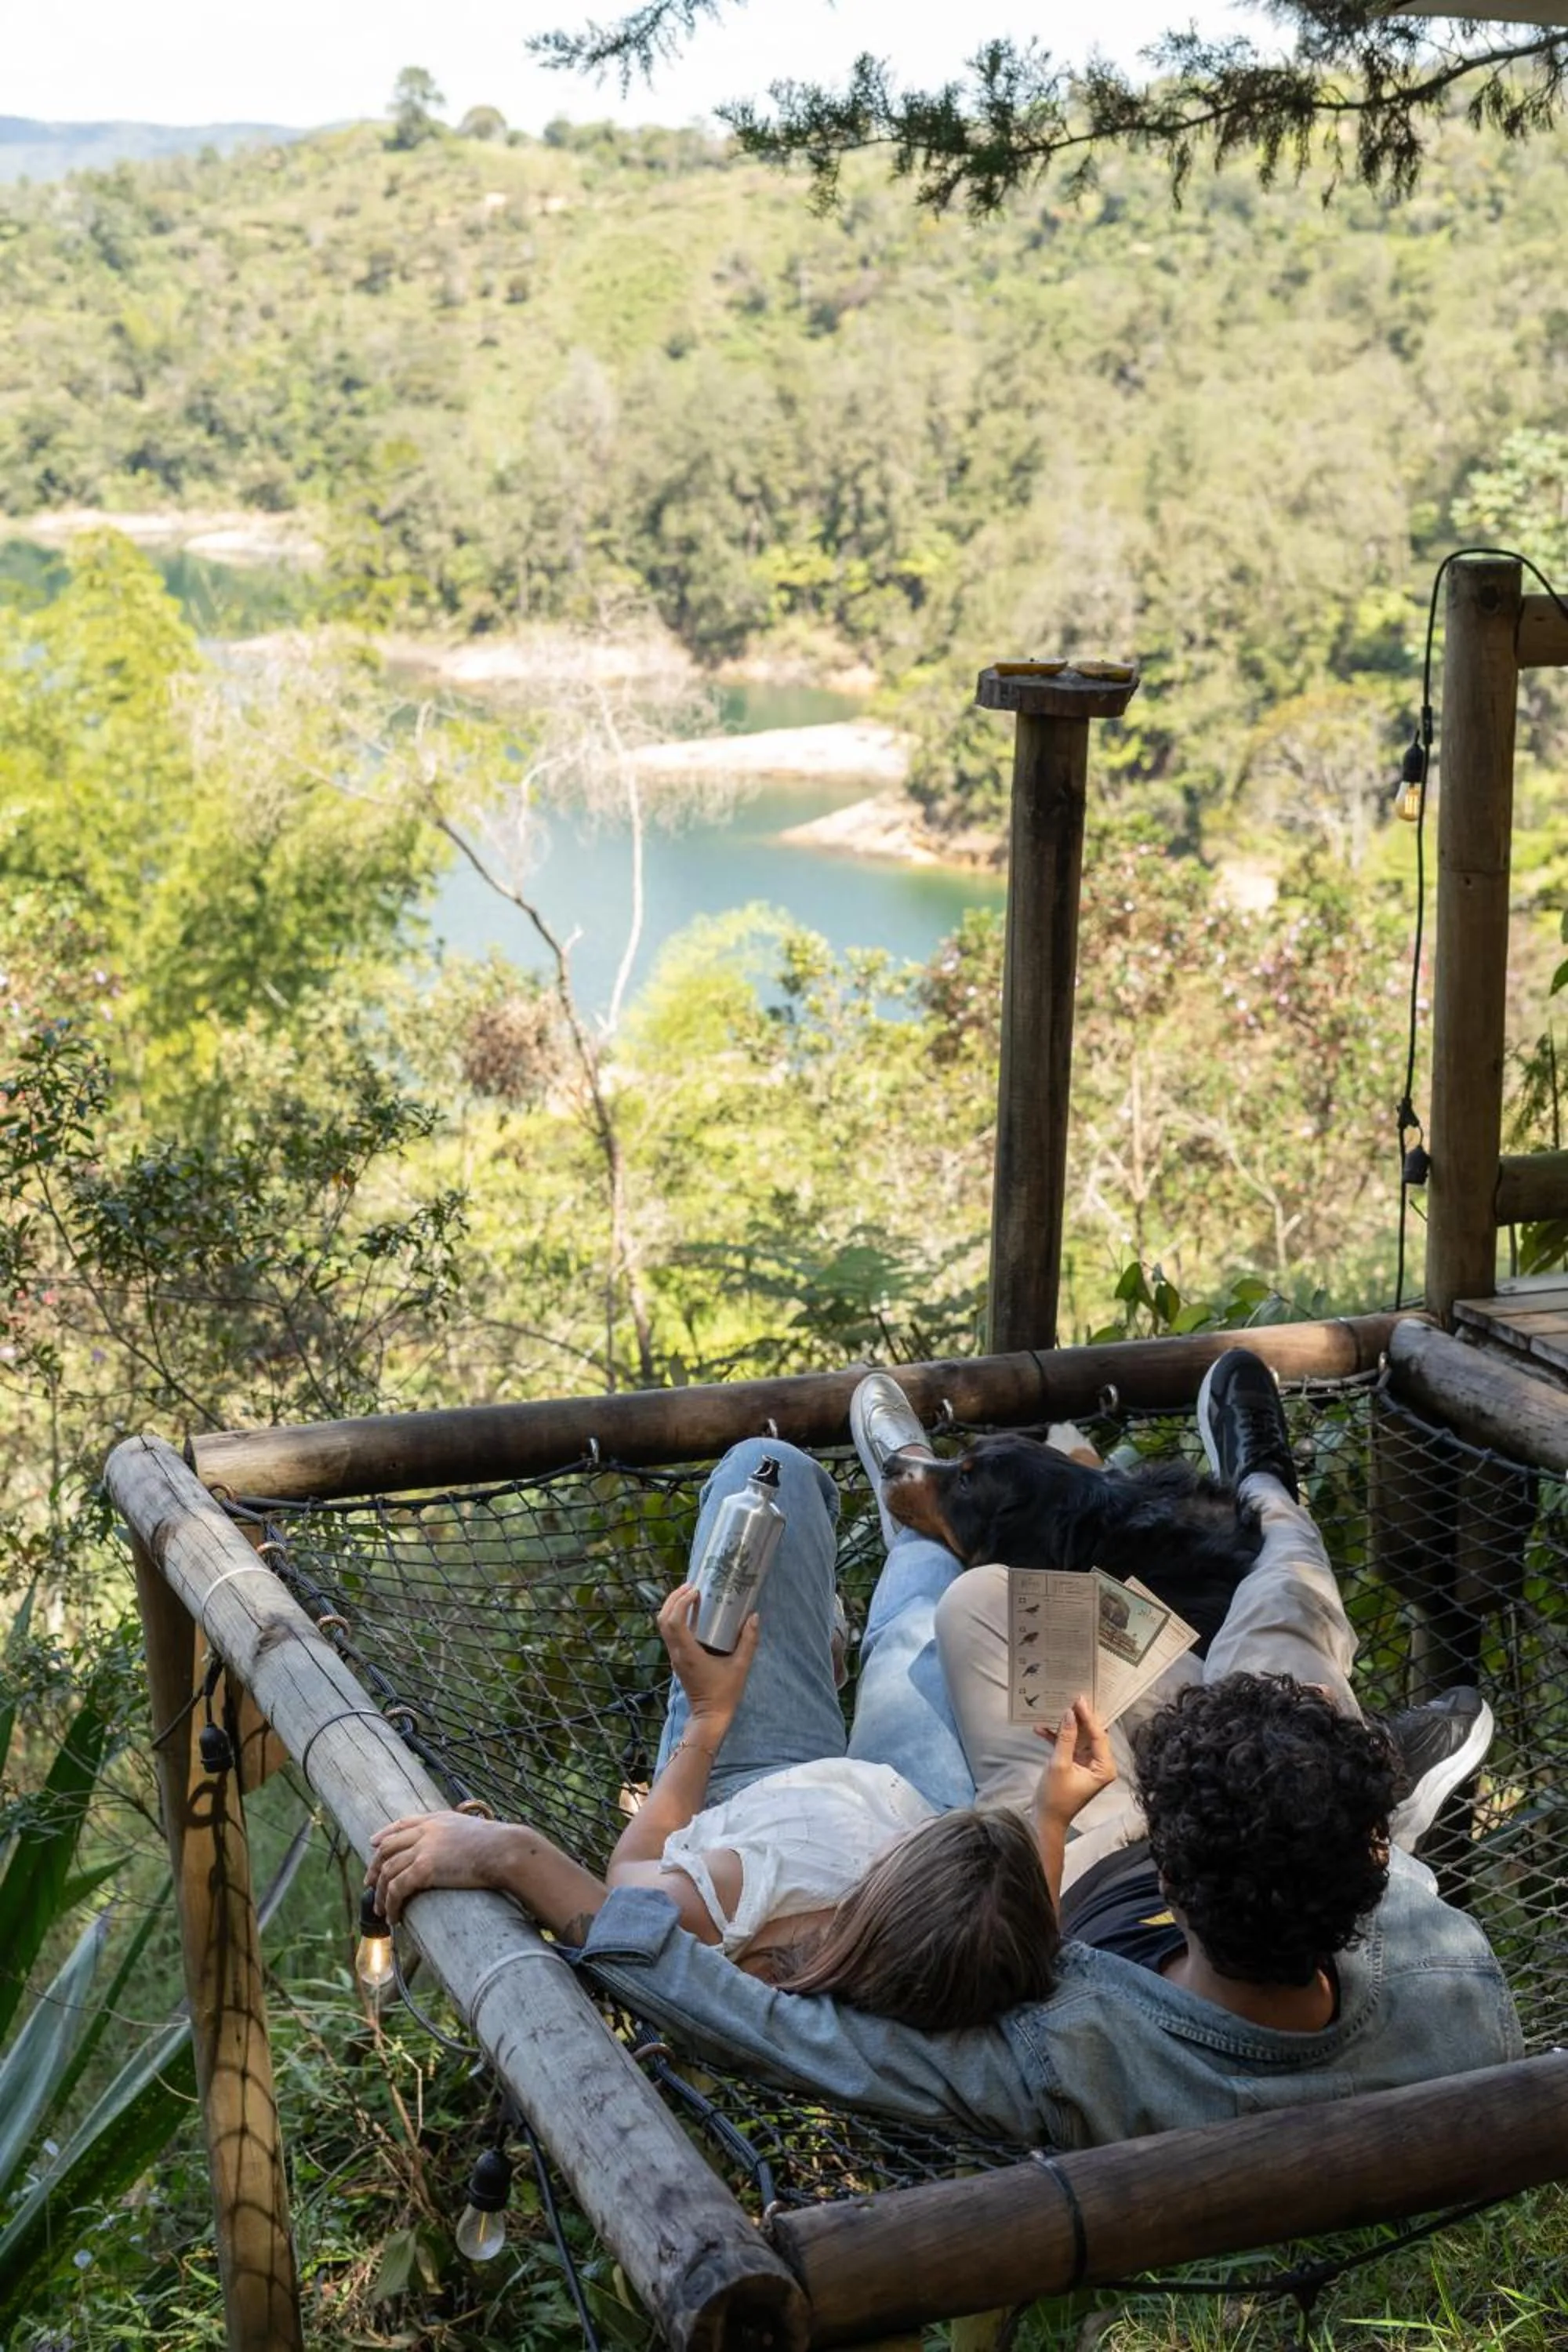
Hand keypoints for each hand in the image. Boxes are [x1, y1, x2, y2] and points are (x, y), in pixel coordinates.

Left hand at [367, 1811, 515, 1923]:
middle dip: (375, 1867)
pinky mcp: (425, 1868)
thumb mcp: (473, 1830)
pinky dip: (391, 1905)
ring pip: (388, 1871)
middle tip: (369, 1883)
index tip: (373, 1843)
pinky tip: (393, 1916)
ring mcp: (423, 1848)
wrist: (505, 1850)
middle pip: (388, 1847)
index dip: (385, 1834)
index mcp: (437, 1819)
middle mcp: (426, 1831)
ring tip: (380, 1910)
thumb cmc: (499, 1844)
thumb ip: (457, 1835)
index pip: (403, 1823)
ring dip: (380, 1893)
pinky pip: (397, 1889)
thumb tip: (459, 1849)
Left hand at [658, 1582, 759, 1731]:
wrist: (710, 1716)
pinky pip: (670, 1633)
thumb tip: (754, 1616)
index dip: (680, 1602)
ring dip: (673, 1607)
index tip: (695, 1590)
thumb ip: (748, 1641)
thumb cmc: (725, 1693)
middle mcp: (677, 1653)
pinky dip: (676, 1618)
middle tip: (691, 1586)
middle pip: (663, 1620)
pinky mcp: (678, 1659)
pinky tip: (692, 1613)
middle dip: (673, 1599)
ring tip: (690, 1594)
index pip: (674, 1622)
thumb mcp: (741, 1667)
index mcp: (688, 1654)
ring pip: (664, 1626)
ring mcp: (675, 1657)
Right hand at [1035, 1696, 1117, 1825]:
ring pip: (1078, 1737)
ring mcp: (1087, 1763)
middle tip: (1069, 1697)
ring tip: (1053, 1709)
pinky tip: (1041, 1728)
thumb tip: (1069, 1714)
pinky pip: (1068, 1745)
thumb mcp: (1060, 1765)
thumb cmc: (1056, 1799)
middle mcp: (1100, 1764)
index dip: (1088, 1717)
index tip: (1078, 1700)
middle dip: (1078, 1717)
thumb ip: (1066, 1738)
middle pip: (1090, 1734)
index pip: (1099, 1735)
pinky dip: (1056, 1737)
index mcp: (1104, 1767)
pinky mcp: (1075, 1763)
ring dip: (1064, 1726)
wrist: (1046, 1820)